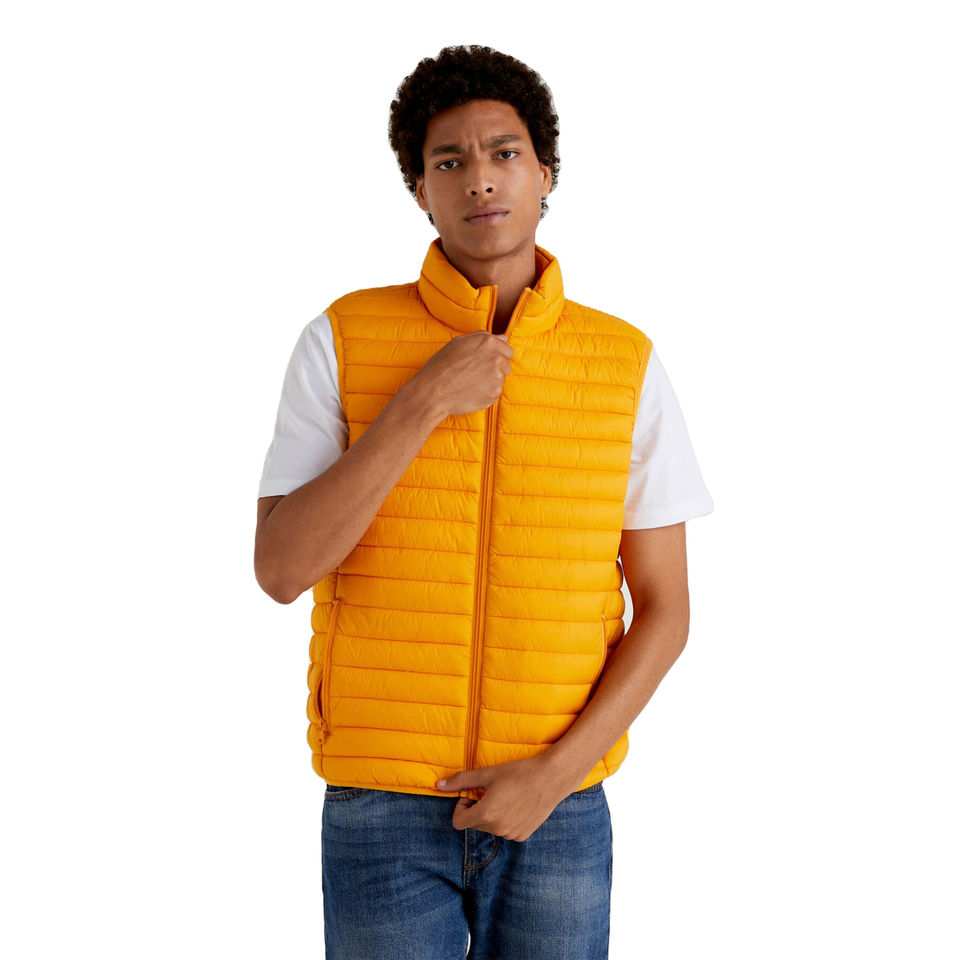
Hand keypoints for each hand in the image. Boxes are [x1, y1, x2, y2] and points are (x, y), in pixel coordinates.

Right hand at [413, 330, 513, 417]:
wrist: (433, 391)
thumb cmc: (441, 365)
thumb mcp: (458, 343)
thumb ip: (483, 338)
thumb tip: (503, 338)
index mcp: (487, 342)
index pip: (507, 350)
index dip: (497, 357)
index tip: (484, 363)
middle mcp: (496, 358)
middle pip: (506, 366)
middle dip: (496, 370)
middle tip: (475, 375)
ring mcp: (496, 377)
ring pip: (500, 381)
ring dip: (489, 383)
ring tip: (470, 384)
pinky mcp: (494, 393)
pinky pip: (494, 394)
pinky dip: (486, 395)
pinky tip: (470, 392)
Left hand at [434, 755, 575, 840]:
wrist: (551, 778)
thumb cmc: (518, 772)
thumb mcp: (487, 774)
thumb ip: (461, 781)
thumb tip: (438, 786)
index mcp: (486, 814)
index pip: (458, 823)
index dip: (461, 807)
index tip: (472, 795)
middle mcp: (497, 829)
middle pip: (474, 824)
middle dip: (477, 809)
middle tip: (492, 791)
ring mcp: (511, 835)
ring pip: (490, 827)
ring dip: (492, 815)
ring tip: (507, 796)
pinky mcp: (522, 836)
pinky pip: (505, 830)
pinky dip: (506, 820)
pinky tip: (518, 804)